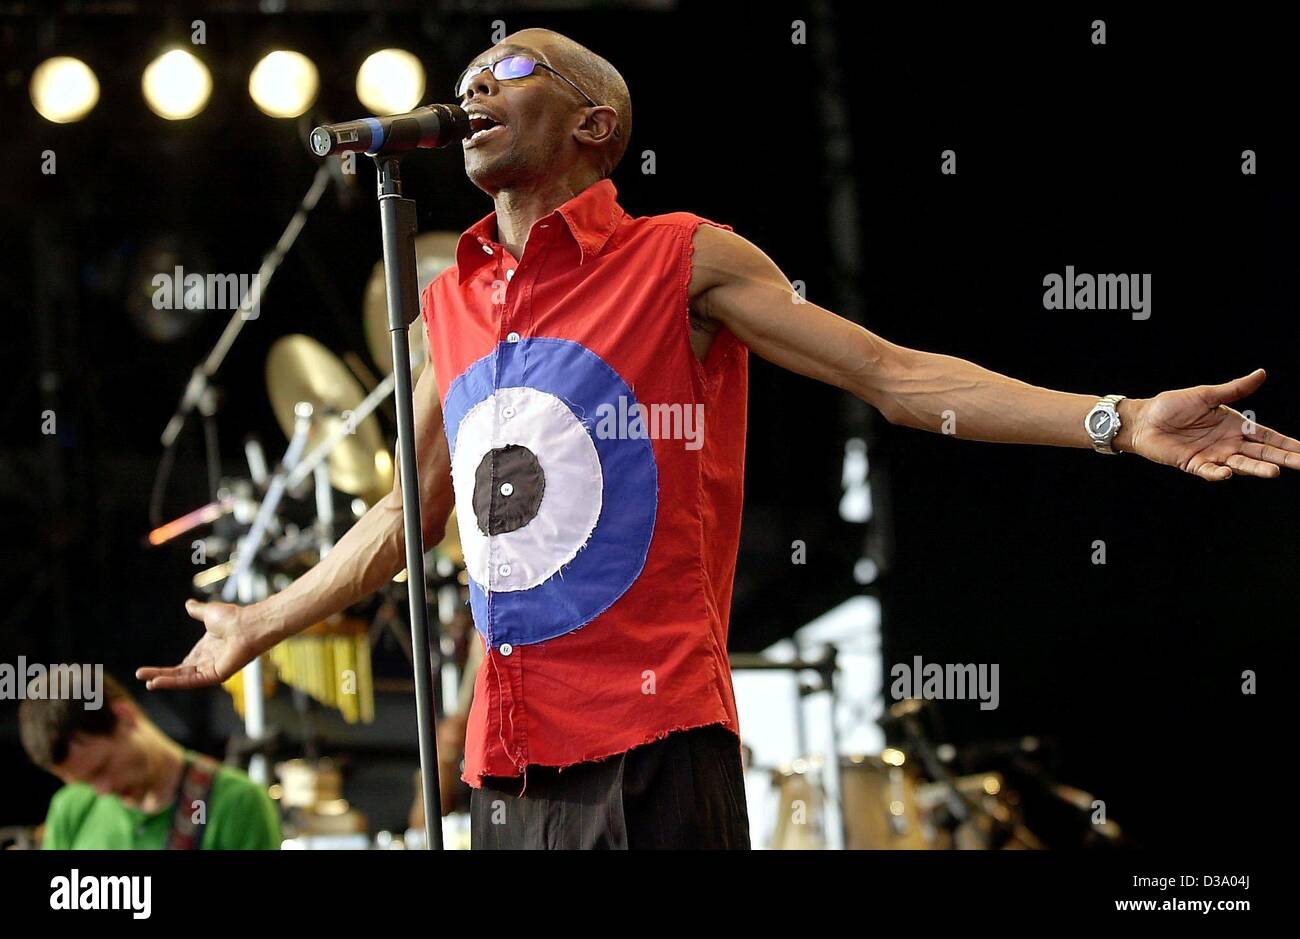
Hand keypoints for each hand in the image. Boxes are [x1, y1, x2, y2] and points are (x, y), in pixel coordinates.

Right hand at [136, 599, 274, 690]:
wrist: (249, 624)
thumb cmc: (235, 618)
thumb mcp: (209, 613)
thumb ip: (197, 611)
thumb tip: (188, 604)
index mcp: (206, 650)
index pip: (183, 664)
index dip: (166, 669)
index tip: (149, 671)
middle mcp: (208, 661)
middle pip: (179, 673)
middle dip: (160, 675)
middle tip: (141, 675)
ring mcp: (212, 669)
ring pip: (183, 678)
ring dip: (164, 680)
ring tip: (147, 682)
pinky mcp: (215, 675)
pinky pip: (192, 681)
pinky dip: (175, 682)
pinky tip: (159, 682)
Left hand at [1123, 368, 1299, 480]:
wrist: (1143, 419)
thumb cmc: (1172, 405)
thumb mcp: (1206, 395)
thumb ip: (1234, 389)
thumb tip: (1262, 373)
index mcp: (1235, 426)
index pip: (1268, 436)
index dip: (1287, 444)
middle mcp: (1228, 444)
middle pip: (1262, 453)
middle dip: (1283, 459)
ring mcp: (1213, 456)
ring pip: (1241, 464)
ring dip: (1257, 469)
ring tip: (1274, 472)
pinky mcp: (1194, 464)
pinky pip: (1210, 471)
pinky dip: (1219, 473)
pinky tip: (1228, 473)